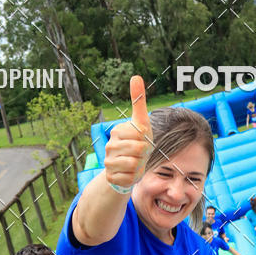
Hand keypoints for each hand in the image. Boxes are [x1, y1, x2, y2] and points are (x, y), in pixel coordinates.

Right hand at [104, 76, 152, 190]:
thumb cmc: (138, 142)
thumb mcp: (142, 122)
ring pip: (134, 165)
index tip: (142, 141)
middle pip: (139, 150)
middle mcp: (109, 146)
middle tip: (141, 154)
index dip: (147, 139)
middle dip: (145, 154)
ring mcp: (108, 162)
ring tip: (136, 163)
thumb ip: (139, 100)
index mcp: (117, 131)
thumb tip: (135, 76)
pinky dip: (134, 178)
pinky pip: (130, 178)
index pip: (141, 135)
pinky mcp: (110, 177)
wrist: (129, 167)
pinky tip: (130, 174)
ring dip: (140, 166)